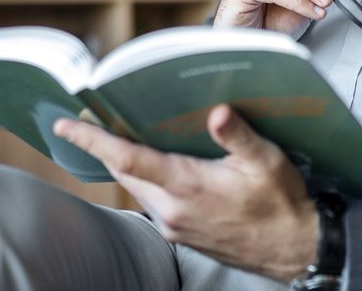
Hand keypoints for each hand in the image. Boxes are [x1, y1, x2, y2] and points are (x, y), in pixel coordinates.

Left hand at [53, 105, 317, 280]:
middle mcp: (171, 209)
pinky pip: (151, 200)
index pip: (127, 158)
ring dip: (124, 162)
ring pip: (135, 187)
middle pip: (122, 172)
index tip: (66, 126)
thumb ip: (238, 135)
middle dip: (103, 145)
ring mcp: (174, 225)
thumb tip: (217, 112)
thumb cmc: (282, 204)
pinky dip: (143, 179)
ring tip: (121, 135)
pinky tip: (155, 165)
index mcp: (187, 186)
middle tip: (89, 120)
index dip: (93, 140)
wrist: (294, 248)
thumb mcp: (266, 161)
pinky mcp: (181, 233)